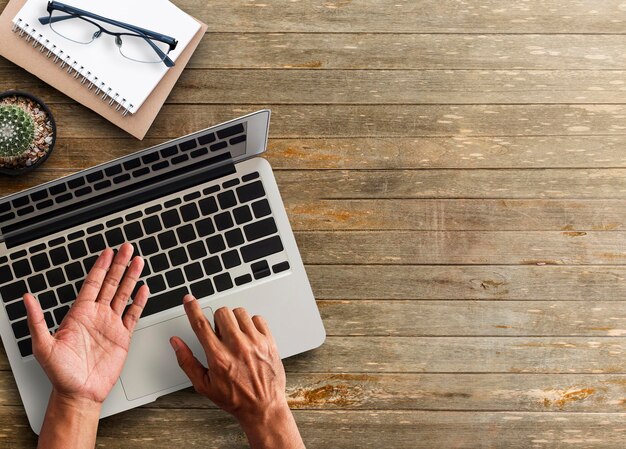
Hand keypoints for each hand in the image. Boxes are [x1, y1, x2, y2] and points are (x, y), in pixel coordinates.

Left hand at [24, 243, 149, 403]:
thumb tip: (26, 298)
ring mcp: (110, 325)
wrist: (79, 393)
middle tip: (126, 248)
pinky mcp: (122, 337)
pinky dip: (139, 302)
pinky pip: (133, 315)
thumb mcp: (43, 345)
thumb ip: (37, 320)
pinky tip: (144, 290)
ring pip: (123, 295)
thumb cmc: (59, 373)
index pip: (92, 284)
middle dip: (119, 265)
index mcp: (79, 314)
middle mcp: (96, 316)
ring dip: (131, 278)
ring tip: (138, 262)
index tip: (107, 252)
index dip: (101, 267)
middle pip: (111, 283)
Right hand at [171, 297, 304, 448]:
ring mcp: (255, 342)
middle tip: (220, 332)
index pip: (201, 324)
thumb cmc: (235, 398)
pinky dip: (251, 324)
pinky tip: (249, 336)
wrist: (263, 406)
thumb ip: (187, 361)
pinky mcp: (269, 341)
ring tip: (235, 335)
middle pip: (222, 313)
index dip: (192, 308)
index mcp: (218, 357)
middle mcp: (237, 347)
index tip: (189, 300)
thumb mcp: (204, 385)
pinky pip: (258, 318)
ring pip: (240, 312)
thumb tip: (176, 342)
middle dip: (217, 319)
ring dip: (234, 320)